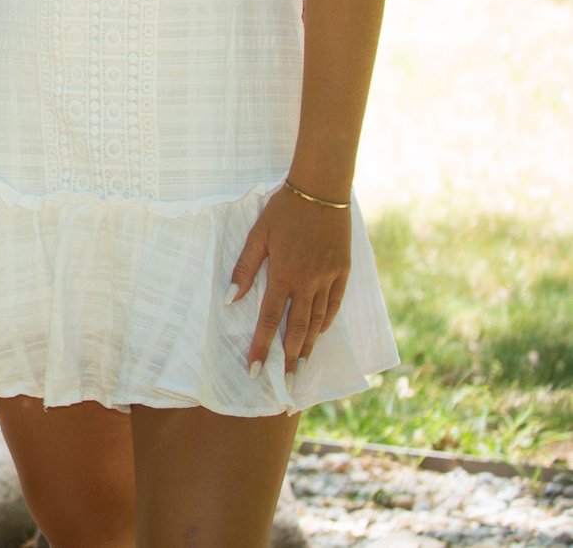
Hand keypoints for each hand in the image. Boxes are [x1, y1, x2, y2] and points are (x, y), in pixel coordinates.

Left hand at [229, 184, 351, 371]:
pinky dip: (327, 321)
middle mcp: (307, 282)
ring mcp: (328, 279)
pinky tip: (320, 333)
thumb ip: (245, 268)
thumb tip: (230, 299)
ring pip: (318, 320)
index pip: (268, 319)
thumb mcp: (258, 235)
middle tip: (284, 381)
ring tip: (301, 364)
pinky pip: (335, 304)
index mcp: (283, 275)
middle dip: (289, 357)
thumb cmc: (283, 211)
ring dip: (309, 344)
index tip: (254, 368)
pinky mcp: (343, 272)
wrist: (320, 192)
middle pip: (297, 328)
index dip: (261, 346)